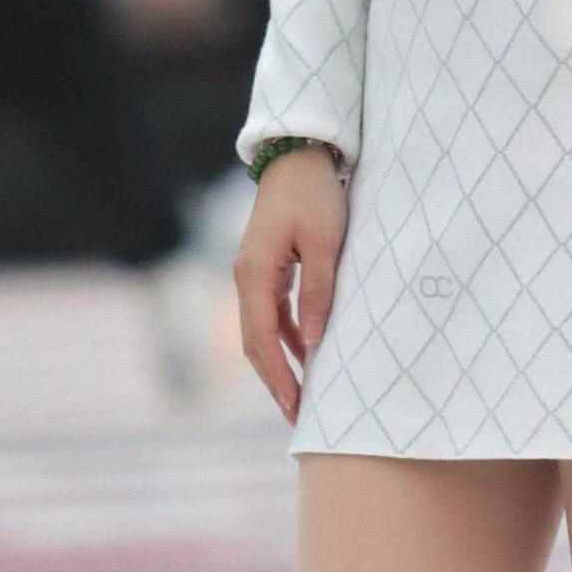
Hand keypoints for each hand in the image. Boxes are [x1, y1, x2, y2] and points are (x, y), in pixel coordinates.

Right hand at [235, 146, 347, 422]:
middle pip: (255, 342)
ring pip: (262, 330)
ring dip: (281, 363)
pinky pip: (273, 313)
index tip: (294, 408)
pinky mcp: (267, 267)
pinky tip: (309, 355)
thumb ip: (318, 292)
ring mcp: (253, 273)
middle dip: (275, 381)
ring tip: (304, 395)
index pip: (261, 339)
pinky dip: (288, 338)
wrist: (299, 155)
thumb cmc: (315, 195)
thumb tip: (315, 342)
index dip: (277, 378)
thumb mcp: (325, 243)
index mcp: (254, 274)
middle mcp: (246, 277)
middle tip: (298, 417)